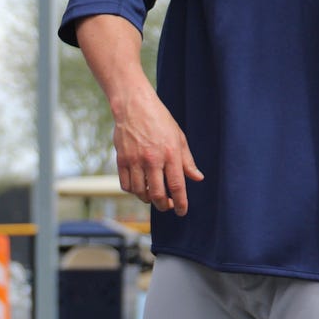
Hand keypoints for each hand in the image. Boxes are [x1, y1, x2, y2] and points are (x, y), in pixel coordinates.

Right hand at [112, 83, 203, 215]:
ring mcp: (135, 161)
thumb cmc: (159, 120)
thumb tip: (197, 178)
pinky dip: (133, 191)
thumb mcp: (179, 138)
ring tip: (153, 194)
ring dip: (147, 198)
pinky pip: (126, 185)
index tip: (182, 211)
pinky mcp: (121, 160)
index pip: (177, 185)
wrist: (134, 106)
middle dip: (163, 205)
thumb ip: (187, 161)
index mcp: (170, 153)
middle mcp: (152, 159)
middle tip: (167, 206)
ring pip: (140, 192)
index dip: (181, 203)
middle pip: (156, 194)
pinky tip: (139, 186)